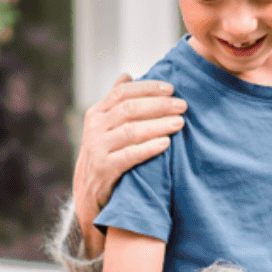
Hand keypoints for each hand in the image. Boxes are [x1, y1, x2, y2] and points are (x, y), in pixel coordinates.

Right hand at [74, 75, 185, 255]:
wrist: (88, 196)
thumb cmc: (104, 156)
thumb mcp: (104, 128)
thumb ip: (115, 103)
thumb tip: (127, 75)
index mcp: (96, 113)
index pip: (122, 92)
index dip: (148, 88)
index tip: (171, 88)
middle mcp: (94, 129)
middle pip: (129, 109)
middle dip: (159, 105)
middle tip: (182, 106)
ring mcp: (97, 149)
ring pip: (131, 130)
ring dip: (158, 125)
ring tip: (179, 123)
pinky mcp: (104, 170)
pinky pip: (130, 156)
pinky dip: (149, 148)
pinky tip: (166, 143)